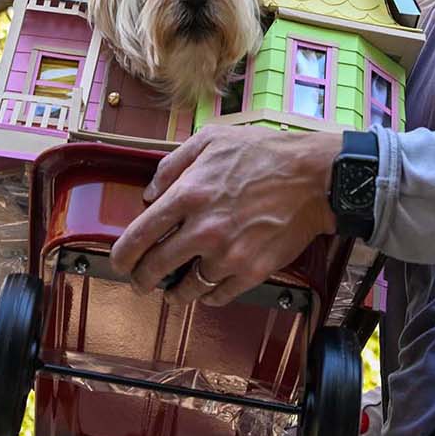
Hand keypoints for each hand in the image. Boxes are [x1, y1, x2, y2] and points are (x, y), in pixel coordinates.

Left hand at [109, 125, 340, 307]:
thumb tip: (148, 194)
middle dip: (141, 279)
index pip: (139, 236)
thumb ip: (173, 165)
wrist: (315, 177)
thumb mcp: (211, 140)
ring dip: (175, 292)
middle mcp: (204, 229)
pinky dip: (208, 296)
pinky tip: (206, 288)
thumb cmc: (264, 153)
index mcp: (189, 194)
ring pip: (186, 288)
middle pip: (155, 268)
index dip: (122, 256)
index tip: (119, 262)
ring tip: (173, 290)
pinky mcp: (252, 271)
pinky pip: (218, 296)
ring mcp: (228, 254)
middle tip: (141, 282)